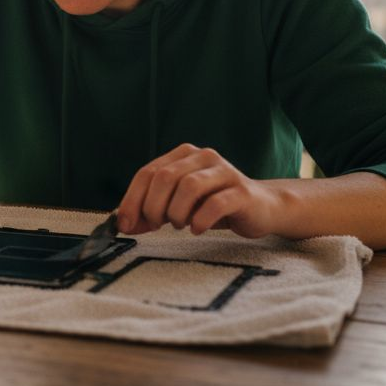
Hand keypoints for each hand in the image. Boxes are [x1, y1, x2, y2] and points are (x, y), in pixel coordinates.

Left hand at [116, 143, 284, 238]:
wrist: (262, 208)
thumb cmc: (214, 206)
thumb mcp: (179, 206)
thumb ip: (151, 212)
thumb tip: (123, 224)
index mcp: (184, 155)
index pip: (147, 173)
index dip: (132, 200)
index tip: (125, 225)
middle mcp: (203, 157)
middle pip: (165, 177)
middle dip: (153, 207)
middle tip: (157, 225)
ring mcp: (225, 172)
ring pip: (189, 187)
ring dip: (176, 212)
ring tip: (179, 225)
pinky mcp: (242, 191)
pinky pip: (215, 204)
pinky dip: (200, 220)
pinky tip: (197, 229)